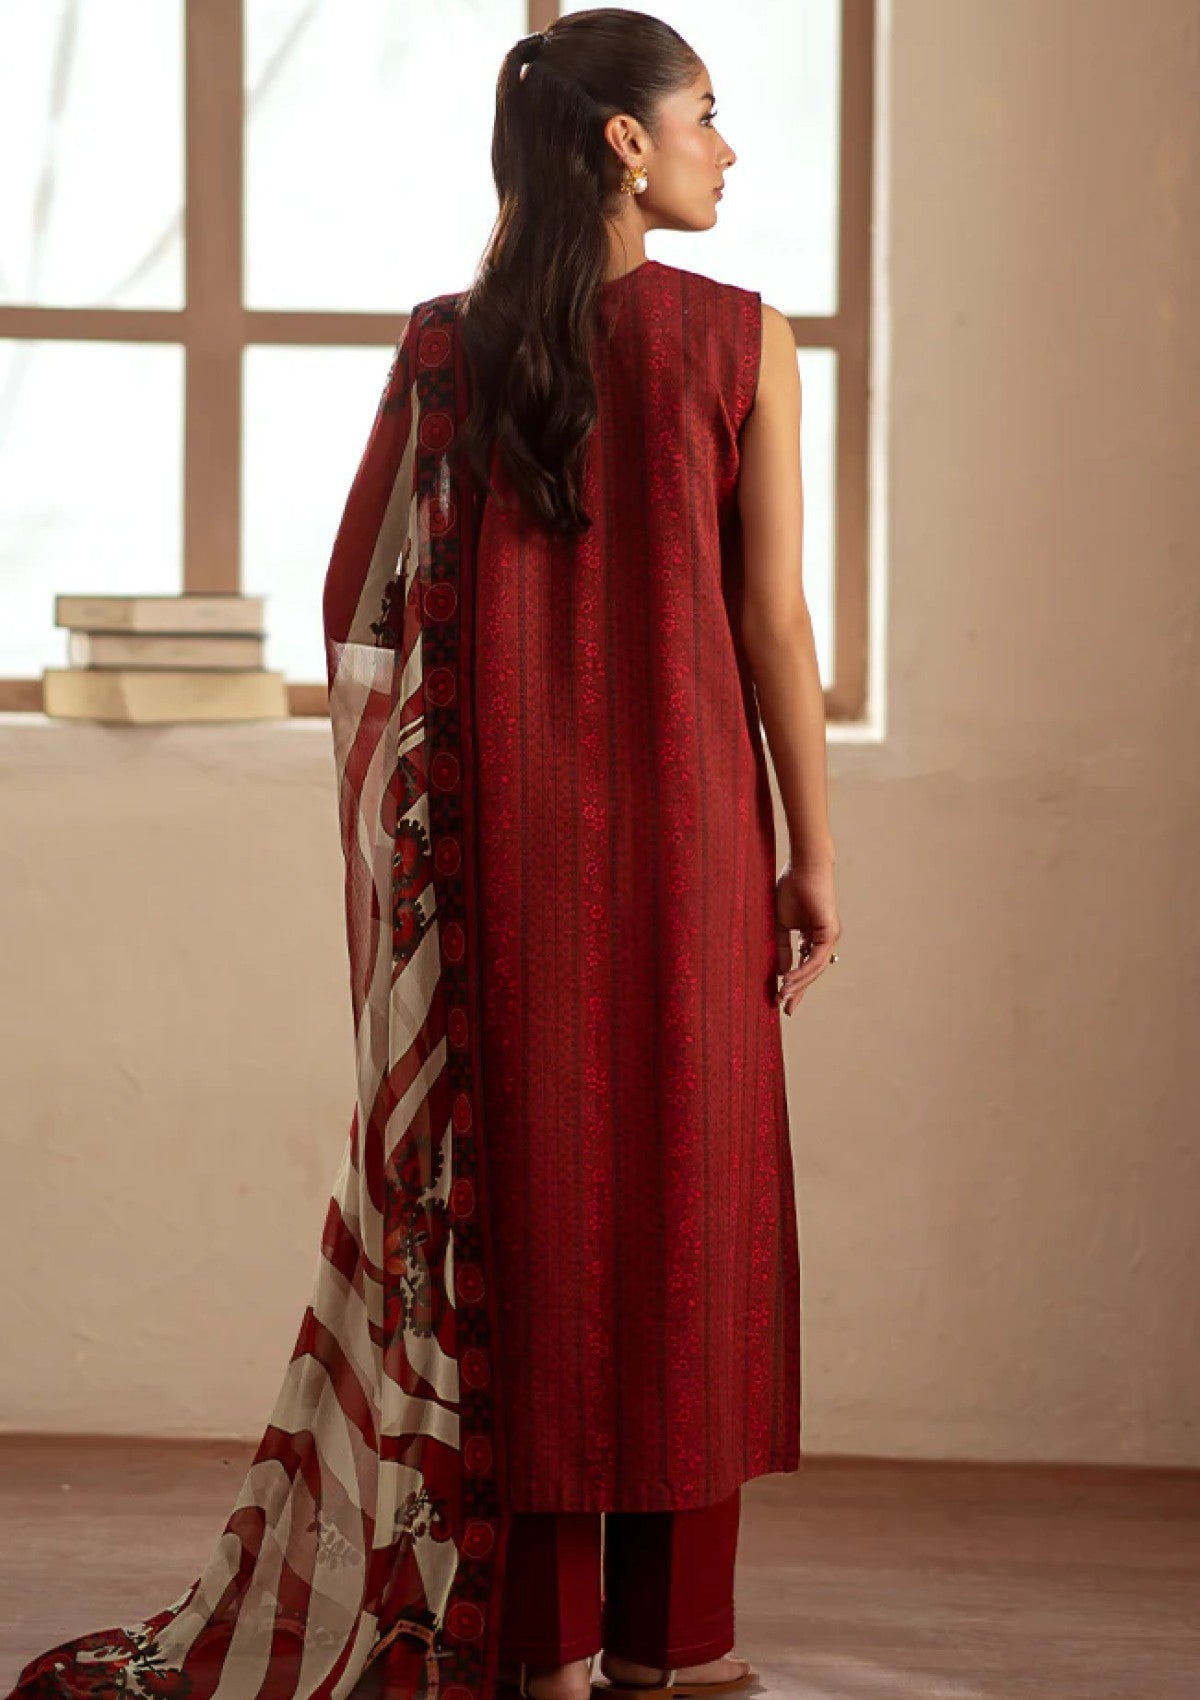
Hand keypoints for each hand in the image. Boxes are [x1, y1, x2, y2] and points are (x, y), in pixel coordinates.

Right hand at [774, 858, 841, 1014]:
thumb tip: (783, 972)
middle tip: (784, 1008)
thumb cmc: (790, 888)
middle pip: (811, 972)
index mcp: (812, 936)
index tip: (780, 999)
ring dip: (798, 984)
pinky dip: (802, 971)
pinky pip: (816, 958)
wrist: (802, 867)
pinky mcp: (830, 932)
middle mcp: (824, 939)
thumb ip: (783, 948)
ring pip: (815, 969)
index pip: (804, 965)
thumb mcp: (781, 925)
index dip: (793, 984)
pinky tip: (788, 980)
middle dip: (797, 991)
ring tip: (782, 995)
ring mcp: (829, 936)